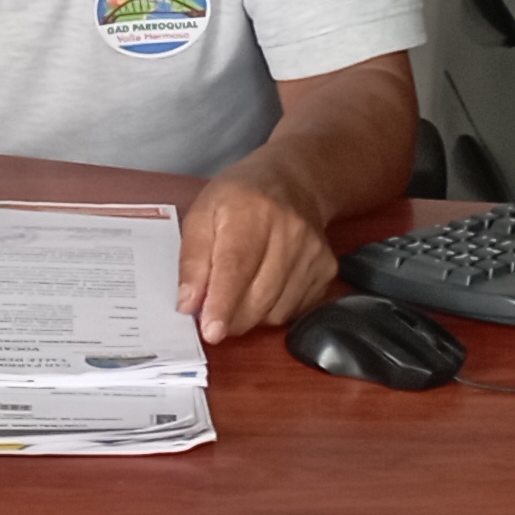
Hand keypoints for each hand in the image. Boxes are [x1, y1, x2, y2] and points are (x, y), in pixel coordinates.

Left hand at [176, 166, 339, 341]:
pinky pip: (294, 310)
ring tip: (240, 290)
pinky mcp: (326, 269)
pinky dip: (272, 309)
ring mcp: (312, 251)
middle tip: (213, 314)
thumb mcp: (202, 214)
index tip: (211, 332)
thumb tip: (188, 304)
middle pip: (258, 296)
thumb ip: (192, 260)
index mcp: (251, 211)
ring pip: (277, 311)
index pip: (236, 266)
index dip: (222, 303)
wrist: (294, 183)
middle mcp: (289, 231)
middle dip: (231, 317)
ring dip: (251, 314)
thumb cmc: (240, 199)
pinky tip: (264, 286)